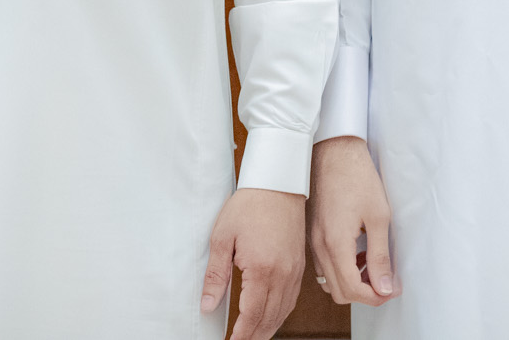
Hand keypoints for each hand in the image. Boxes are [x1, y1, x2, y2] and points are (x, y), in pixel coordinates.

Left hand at [201, 186, 305, 339]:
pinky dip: (281, 314)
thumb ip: (216, 275)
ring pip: (283, 312)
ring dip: (268, 329)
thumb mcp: (223, 238)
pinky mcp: (300, 266)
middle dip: (254, 336)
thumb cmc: (250, 205)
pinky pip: (292, 299)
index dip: (241, 334)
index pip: (252, 315)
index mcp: (263, 269)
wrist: (278, 183)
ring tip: (253, 337)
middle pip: (270, 319)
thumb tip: (208, 304)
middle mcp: (283, 274)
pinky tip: (271, 317)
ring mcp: (295, 271)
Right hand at [308, 136, 396, 304]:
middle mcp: (319, 247)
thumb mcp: (378, 217)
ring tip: (372, 264)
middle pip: (340, 292)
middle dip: (364, 294)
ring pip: (329, 282)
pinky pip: (324, 266)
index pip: (353, 291)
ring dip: (352, 282)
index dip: (376, 297)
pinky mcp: (312, 234)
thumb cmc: (357, 177)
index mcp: (335, 245)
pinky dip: (341, 269)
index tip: (393, 289)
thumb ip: (380, 256)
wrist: (334, 151)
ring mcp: (313, 241)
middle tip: (386, 281)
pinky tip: (357, 252)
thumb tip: (385, 287)